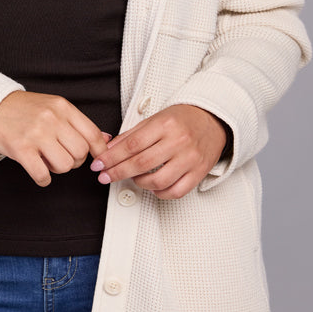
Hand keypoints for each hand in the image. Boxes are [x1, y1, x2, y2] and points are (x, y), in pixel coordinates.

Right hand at [0, 90, 109, 186]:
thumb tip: (105, 139)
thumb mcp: (52, 106)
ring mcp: (36, 134)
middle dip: (74, 160)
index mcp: (62, 107)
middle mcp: (52, 119)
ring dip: (57, 169)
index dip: (99, 151)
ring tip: (46, 159)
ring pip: (65, 165)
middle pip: (80, 153)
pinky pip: (43, 175)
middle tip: (61, 156)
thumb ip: (77, 123)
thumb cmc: (21, 109)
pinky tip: (38, 169)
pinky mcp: (21, 149)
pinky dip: (43, 178)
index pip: (93, 134)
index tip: (97, 159)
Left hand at [89, 104, 227, 199]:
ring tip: (132, 178)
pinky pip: (176, 191)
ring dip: (139, 183)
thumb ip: (131, 134)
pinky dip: (160, 193)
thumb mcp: (155, 118)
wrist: (213, 119)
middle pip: (141, 163)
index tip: (98, 164)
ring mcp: (190, 158)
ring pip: (158, 180)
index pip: (132, 144)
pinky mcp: (199, 172)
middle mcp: (178, 141)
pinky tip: (152, 187)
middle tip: (105, 176)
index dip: (111, 156)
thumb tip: (108, 149)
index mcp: (165, 124)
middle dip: (118, 172)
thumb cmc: (183, 118)